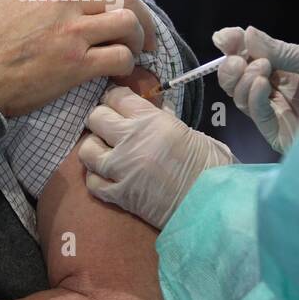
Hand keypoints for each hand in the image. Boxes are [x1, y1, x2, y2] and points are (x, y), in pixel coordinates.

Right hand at [0, 0, 156, 117]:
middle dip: (138, 14)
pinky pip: (120, 57)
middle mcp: (63, 1)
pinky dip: (127, 65)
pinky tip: (119, 73)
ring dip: (136, 38)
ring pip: (127, 22)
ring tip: (133, 53)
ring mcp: (71, 32)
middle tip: (142, 34)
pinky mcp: (76, 65)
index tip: (114, 4)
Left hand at [80, 86, 235, 228]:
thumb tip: (151, 110)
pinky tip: (107, 176)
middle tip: (109, 127)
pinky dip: (97, 178)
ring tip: (104, 152)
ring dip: (94, 148)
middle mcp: (131, 140)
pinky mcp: (120, 195)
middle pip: (96, 118)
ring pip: (87, 149)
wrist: (211, 202)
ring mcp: (122, 168)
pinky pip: (93, 182)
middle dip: (101, 119)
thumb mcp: (187, 130)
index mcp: (150, 120)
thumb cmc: (208, 164)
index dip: (115, 99)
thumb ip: (163, 119)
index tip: (117, 104)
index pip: (116, 97)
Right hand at [213, 26, 298, 153]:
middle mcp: (275, 91)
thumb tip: (242, 33)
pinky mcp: (279, 134)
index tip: (224, 38)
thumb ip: (274, 48)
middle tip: (239, 57)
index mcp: (281, 69)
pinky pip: (257, 114)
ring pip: (240, 97)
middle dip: (231, 66)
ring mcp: (276, 113)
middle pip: (236, 80)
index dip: (233, 47)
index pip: (246, 57)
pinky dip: (254, 96)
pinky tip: (262, 84)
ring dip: (244, 79)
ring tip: (262, 68)